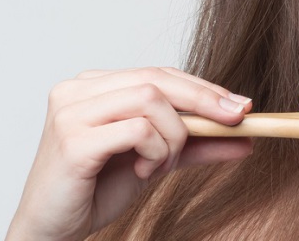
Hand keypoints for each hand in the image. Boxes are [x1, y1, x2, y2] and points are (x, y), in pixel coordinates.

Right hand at [7, 67, 253, 240]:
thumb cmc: (95, 189)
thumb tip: (246, 137)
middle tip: (238, 120)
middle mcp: (78, 90)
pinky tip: (142, 171)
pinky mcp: (73, 140)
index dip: (203, 87)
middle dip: (205, 100)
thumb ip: (196, 145)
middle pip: (157, 79)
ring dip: (173, 136)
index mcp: (94, 85)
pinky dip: (154, 151)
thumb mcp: (157, 160)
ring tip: (160, 164)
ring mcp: (71, 112)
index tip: (241, 106)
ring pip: (150, 100)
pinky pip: (137, 130)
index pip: (160, 73)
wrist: (52, 229)